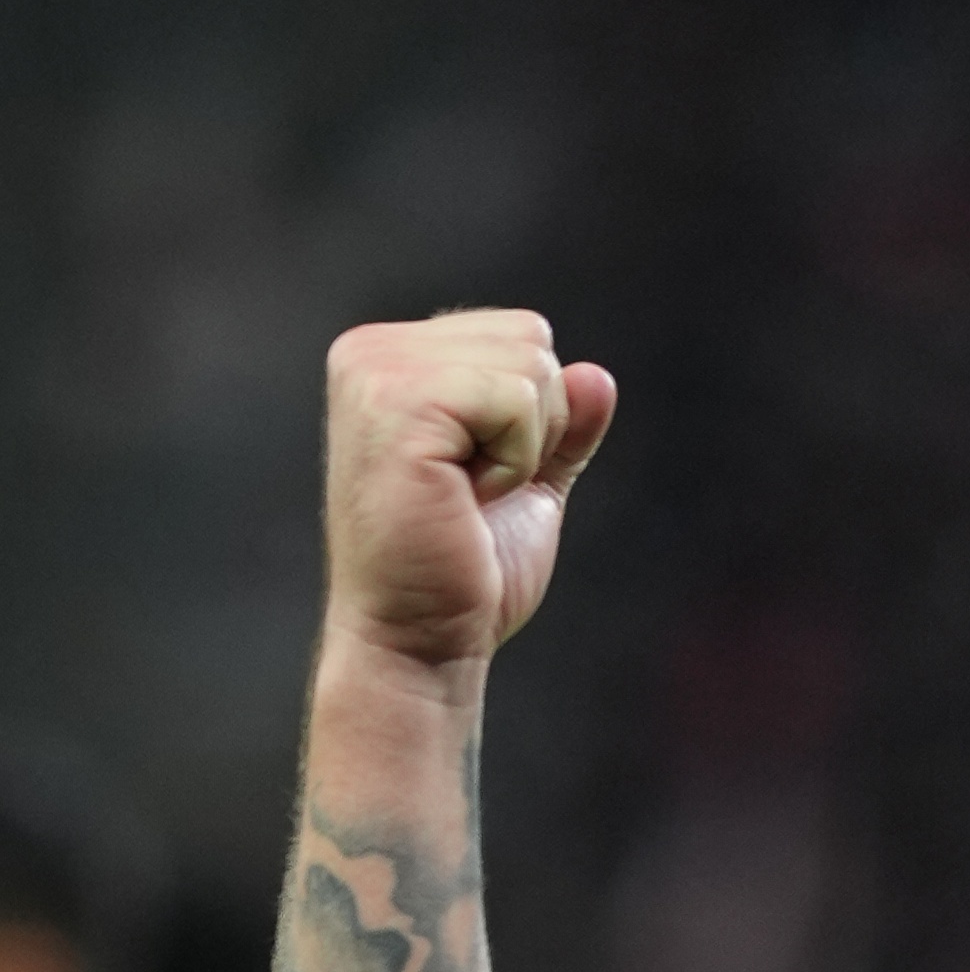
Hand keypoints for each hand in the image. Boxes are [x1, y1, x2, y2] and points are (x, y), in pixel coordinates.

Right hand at [321, 311, 615, 670]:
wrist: (422, 637)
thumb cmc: (466, 569)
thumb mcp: (531, 479)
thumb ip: (563, 424)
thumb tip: (598, 376)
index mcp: (390, 357)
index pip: (523, 334)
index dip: (533, 417)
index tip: (474, 476)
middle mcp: (370, 351)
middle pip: (533, 339)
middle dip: (536, 425)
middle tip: (472, 489)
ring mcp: (377, 373)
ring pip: (533, 365)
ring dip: (525, 446)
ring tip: (463, 494)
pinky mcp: (399, 405)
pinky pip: (518, 399)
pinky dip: (516, 459)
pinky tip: (464, 496)